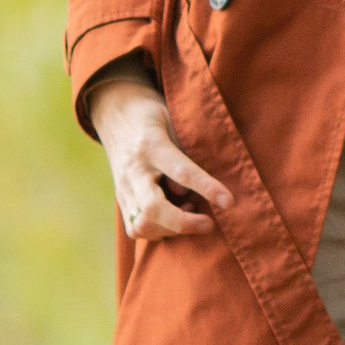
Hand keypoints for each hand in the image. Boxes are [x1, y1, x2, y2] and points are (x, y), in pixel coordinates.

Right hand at [85, 66, 233, 246]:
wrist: (115, 112)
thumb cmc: (154, 115)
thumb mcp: (174, 119)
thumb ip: (186, 152)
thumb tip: (194, 191)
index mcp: (152, 145)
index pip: (181, 172)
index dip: (207, 188)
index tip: (229, 202)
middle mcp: (134, 169)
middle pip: (153, 208)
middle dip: (183, 223)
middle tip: (210, 224)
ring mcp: (123, 187)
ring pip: (141, 224)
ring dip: (170, 230)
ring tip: (191, 213)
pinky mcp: (121, 198)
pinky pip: (135, 228)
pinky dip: (157, 232)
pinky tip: (174, 221)